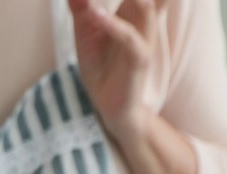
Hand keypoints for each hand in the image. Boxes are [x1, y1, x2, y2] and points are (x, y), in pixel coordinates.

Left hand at [68, 0, 165, 141]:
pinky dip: (113, 26)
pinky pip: (131, 40)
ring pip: (145, 7)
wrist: (112, 109)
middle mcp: (143, 20)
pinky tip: (95, 15)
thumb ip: (81, 8)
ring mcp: (143, 40)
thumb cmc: (102, 68)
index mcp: (133, 10)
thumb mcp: (86, 34)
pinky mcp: (139, 62)